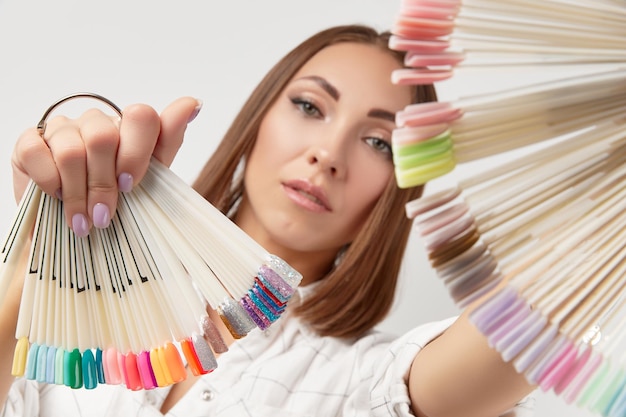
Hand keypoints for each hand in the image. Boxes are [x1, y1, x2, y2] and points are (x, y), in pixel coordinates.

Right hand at [10, 96, 201, 236]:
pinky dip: (49, 181)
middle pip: (104, 136)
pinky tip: (56, 197)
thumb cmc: (116, 202)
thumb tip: (195, 102)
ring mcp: (62, 130)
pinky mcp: (29, 142)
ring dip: (77, 192)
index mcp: (129, 131)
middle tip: (105, 216)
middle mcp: (97, 124)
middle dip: (104, 184)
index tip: (130, 185)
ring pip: (71, 149)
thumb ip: (168, 142)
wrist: (74, 228)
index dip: (136, 153)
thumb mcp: (149, 180)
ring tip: (82, 221)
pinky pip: (35, 151)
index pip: (140, 117)